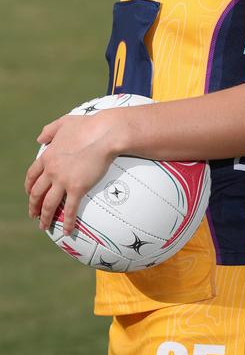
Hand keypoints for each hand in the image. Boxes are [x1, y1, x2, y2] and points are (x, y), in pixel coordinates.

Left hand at [25, 111, 119, 234]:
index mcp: (47, 156)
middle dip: (33, 205)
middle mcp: (51, 170)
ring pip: (49, 204)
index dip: (29, 186)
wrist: (105, 133)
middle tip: (33, 214)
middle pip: (36, 192)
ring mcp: (63, 180)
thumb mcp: (65, 122)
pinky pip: (71, 209)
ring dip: (45, 217)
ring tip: (43, 226)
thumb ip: (50, 130)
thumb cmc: (89, 125)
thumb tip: (39, 139)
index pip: (32, 175)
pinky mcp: (77, 188)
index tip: (29, 193)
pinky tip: (67, 231)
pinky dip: (68, 222)